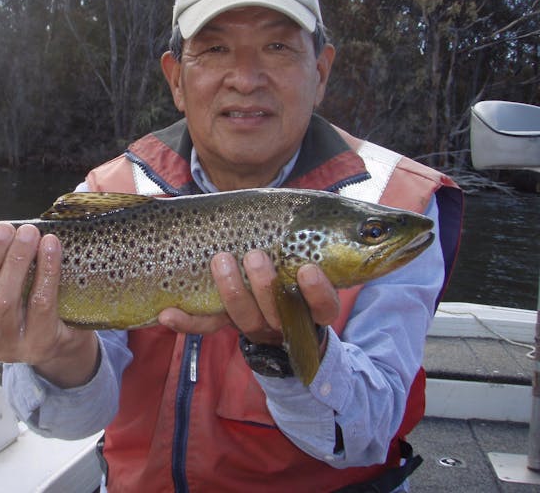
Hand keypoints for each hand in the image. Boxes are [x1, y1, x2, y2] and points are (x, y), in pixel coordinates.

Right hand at [0, 194, 98, 387]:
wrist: (63, 334)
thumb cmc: (22, 294)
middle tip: (6, 228)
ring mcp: (7, 347)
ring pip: (2, 302)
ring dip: (15, 261)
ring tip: (28, 233)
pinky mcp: (39, 344)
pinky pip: (40, 305)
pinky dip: (45, 271)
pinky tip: (50, 246)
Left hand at [159, 250, 338, 348]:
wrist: (256, 278)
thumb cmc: (290, 247)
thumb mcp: (311, 240)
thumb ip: (328, 232)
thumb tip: (379, 220)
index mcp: (310, 301)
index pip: (323, 307)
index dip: (319, 294)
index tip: (308, 271)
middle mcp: (282, 316)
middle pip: (278, 314)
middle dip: (266, 287)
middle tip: (256, 256)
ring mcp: (250, 319)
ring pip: (241, 318)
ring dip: (231, 291)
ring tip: (220, 259)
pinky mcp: (219, 318)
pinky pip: (202, 326)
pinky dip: (186, 320)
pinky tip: (167, 311)